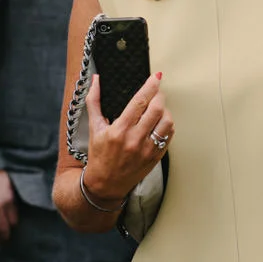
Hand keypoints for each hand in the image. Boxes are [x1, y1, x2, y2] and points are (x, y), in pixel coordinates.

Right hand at [83, 72, 171, 203]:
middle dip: (159, 96)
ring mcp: (147, 150)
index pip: (140, 102)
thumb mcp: (94, 128)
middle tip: (156, 92)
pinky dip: (167, 126)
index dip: (150, 86)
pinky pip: (169, 136)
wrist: (105, 185)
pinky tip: (160, 123)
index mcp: (119, 130)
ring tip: (158, 108)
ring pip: (167, 123)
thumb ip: (94, 102)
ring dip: (165, 111)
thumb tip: (96, 79)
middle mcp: (135, 140)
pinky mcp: (156, 158)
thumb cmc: (98, 155)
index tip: (156, 76)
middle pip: (157, 110)